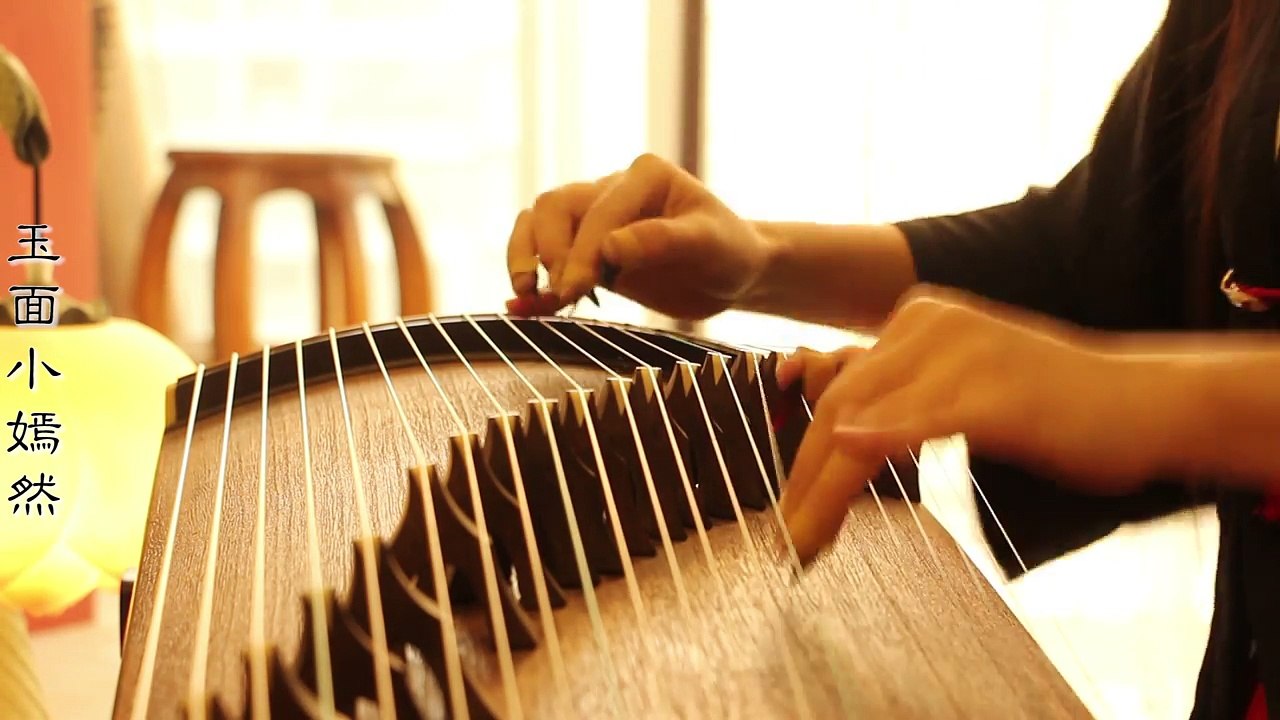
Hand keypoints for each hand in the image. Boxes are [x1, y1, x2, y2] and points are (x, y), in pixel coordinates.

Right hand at [505, 153, 772, 318]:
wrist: (732, 274)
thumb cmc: (728, 251)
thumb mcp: (709, 244)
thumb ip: (663, 240)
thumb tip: (610, 246)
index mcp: (644, 175)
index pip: (599, 209)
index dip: (583, 248)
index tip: (577, 288)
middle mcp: (614, 189)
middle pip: (555, 207)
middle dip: (553, 252)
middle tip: (566, 294)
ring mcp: (596, 219)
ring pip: (540, 221)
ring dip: (526, 255)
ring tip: (529, 294)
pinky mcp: (588, 251)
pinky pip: (546, 254)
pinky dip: (530, 276)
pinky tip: (521, 306)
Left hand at [778, 285, 1182, 563]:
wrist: (1143, 402)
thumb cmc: (1053, 404)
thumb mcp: (960, 386)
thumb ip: (901, 396)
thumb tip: (837, 432)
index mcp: (917, 321)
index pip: (838, 388)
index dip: (803, 451)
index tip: (789, 504)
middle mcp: (929, 325)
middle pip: (838, 404)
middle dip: (804, 476)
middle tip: (787, 534)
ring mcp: (962, 355)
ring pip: (864, 420)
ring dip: (826, 487)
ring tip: (805, 537)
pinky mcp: (995, 392)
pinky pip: (922, 418)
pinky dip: (880, 440)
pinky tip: (850, 457)